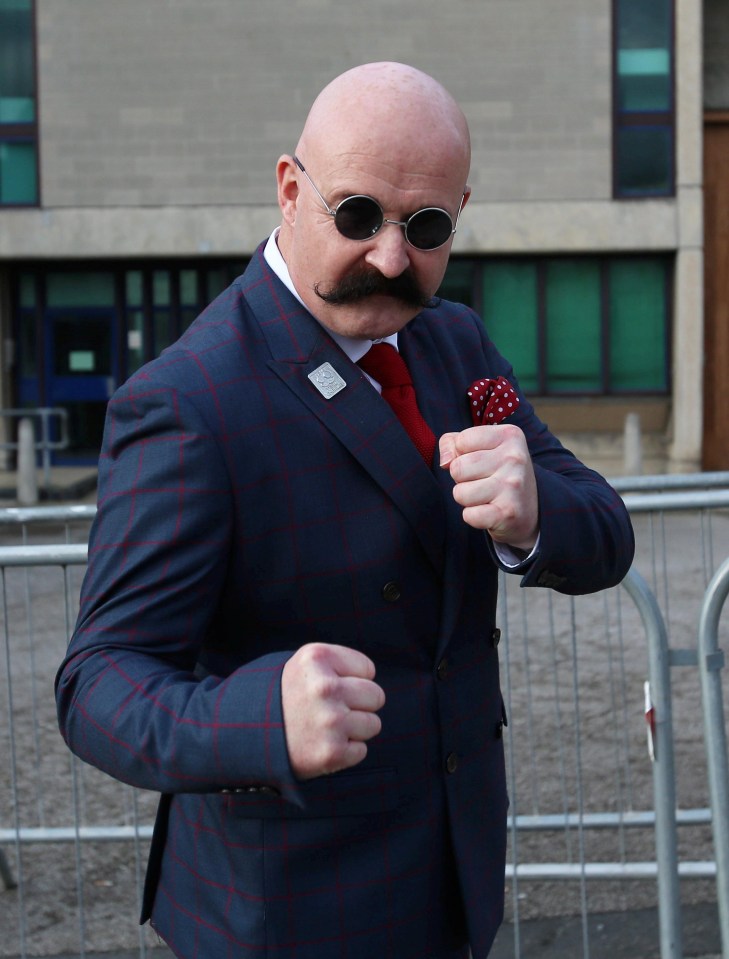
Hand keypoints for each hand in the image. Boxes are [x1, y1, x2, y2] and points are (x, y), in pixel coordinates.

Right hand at [281, 643, 385, 779]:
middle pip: (375, 696)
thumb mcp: (304, 663)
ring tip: (324, 728)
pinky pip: (361, 750)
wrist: (244, 735)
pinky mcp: (331, 753)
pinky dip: (344, 752)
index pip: (368, 669)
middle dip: (358, 704)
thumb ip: (339, 663)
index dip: (351, 679)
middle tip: (331, 710)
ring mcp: (329, 721)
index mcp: (317, 658)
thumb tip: (373, 680)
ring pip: (373, 724)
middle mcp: (325, 687)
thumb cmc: (284, 696)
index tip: (328, 687)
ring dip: (353, 729)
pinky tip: (320, 745)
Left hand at [439, 424, 538, 550]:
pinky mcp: (508, 513)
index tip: (480, 462)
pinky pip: (469, 515)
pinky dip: (473, 517)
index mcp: (509, 436)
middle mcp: (515, 458)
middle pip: (458, 468)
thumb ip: (452, 443)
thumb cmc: (497, 472)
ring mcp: (513, 486)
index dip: (461, 455)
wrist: (529, 510)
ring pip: (460, 493)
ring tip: (486, 496)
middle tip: (482, 482)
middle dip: (462, 479)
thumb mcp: (479, 447)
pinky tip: (489, 511)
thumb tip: (445, 462)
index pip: (461, 441)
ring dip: (466, 499)